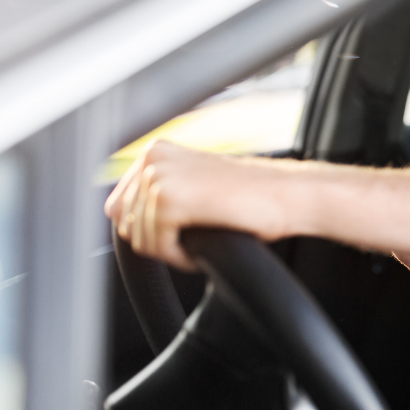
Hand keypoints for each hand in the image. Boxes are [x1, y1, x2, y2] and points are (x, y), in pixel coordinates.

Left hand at [103, 140, 286, 269]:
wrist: (290, 195)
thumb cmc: (254, 197)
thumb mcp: (197, 185)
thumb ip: (161, 193)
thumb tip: (125, 223)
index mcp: (157, 150)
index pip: (120, 205)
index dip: (148, 228)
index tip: (181, 232)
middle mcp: (152, 157)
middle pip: (125, 222)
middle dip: (159, 239)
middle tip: (196, 237)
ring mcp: (158, 176)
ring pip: (139, 238)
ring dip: (171, 249)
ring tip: (205, 239)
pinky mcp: (168, 200)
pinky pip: (155, 247)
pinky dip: (179, 258)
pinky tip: (204, 246)